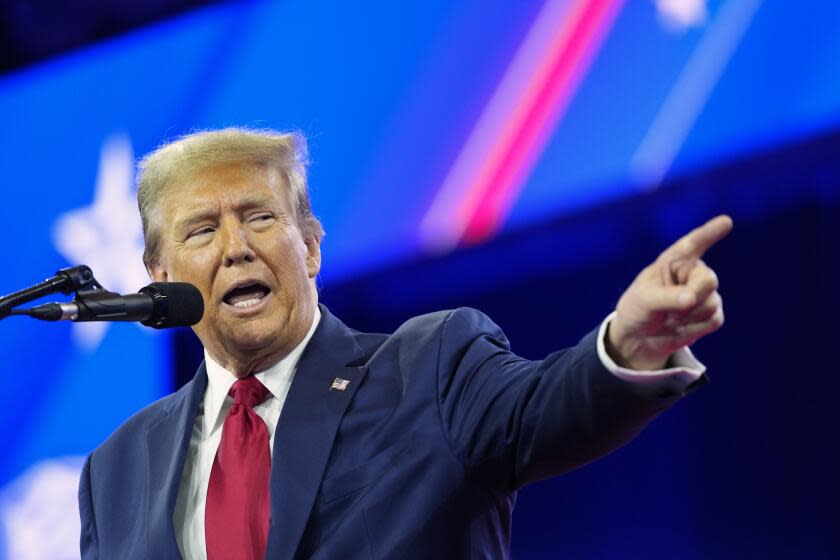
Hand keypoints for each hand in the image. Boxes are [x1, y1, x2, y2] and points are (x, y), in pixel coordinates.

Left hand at [606, 215, 732, 370]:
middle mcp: (692, 272)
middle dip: (691, 299)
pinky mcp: (711, 312)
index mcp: (673, 261)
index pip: (693, 244)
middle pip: (709, 280)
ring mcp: (704, 292)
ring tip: (670, 319)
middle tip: (668, 312)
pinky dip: (695, 328)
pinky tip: (680, 327)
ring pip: (712, 304)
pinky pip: (714, 320)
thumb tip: (691, 298)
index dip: (710, 233)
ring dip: (688, 317)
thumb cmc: (637, 310)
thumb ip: (667, 297)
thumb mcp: (645, 301)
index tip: (726, 221)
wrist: (640, 338)